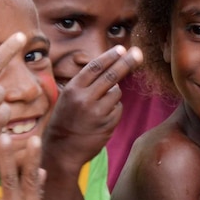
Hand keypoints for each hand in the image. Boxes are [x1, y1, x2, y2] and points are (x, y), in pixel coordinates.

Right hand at [43, 45, 142, 174]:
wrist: (61, 151)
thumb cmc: (65, 121)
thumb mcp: (68, 98)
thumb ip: (86, 84)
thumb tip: (112, 68)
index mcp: (72, 90)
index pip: (94, 67)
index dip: (109, 57)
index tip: (121, 48)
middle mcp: (85, 99)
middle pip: (111, 76)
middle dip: (126, 63)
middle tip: (138, 52)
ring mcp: (97, 113)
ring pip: (116, 93)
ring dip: (113, 94)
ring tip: (98, 105)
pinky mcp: (108, 124)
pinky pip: (118, 108)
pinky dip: (113, 109)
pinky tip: (101, 118)